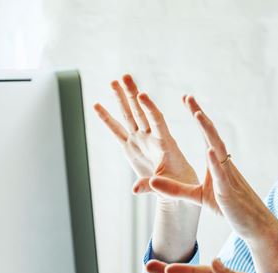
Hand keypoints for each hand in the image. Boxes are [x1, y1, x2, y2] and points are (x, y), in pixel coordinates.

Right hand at [93, 74, 198, 197]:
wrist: (177, 188)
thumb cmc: (179, 185)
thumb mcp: (170, 187)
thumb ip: (152, 186)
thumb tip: (134, 190)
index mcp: (165, 143)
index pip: (157, 121)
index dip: (150, 108)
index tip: (142, 95)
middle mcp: (151, 138)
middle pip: (141, 112)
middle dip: (133, 95)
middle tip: (125, 76)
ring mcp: (140, 140)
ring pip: (129, 116)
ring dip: (121, 100)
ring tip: (113, 81)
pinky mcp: (131, 147)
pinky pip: (116, 131)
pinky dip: (107, 119)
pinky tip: (97, 105)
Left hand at [149, 95, 277, 242]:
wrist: (254, 224)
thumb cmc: (229, 208)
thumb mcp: (197, 197)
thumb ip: (176, 189)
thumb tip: (153, 181)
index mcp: (217, 163)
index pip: (206, 135)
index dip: (197, 117)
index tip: (187, 100)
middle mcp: (223, 164)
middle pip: (211, 135)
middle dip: (200, 115)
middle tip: (188, 97)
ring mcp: (227, 176)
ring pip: (218, 149)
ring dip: (208, 131)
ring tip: (198, 114)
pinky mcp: (228, 192)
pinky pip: (221, 174)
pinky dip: (215, 162)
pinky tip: (210, 150)